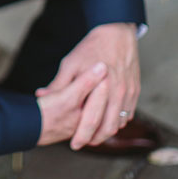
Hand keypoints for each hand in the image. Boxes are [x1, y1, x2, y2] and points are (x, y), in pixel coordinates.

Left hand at [36, 22, 139, 148]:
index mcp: (100, 87)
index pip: (91, 119)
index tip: (73, 144)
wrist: (116, 34)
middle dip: (94, 139)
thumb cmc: (90, 48)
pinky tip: (106, 123)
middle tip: (82, 144)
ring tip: (92, 136)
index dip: (82, 135)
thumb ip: (59, 83)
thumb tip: (41, 95)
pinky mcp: (135, 92)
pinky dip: (117, 123)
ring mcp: (128, 94)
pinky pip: (128, 115)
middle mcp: (117, 93)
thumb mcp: (70, 63)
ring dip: (106, 133)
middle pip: (107, 127)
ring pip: (119, 124)